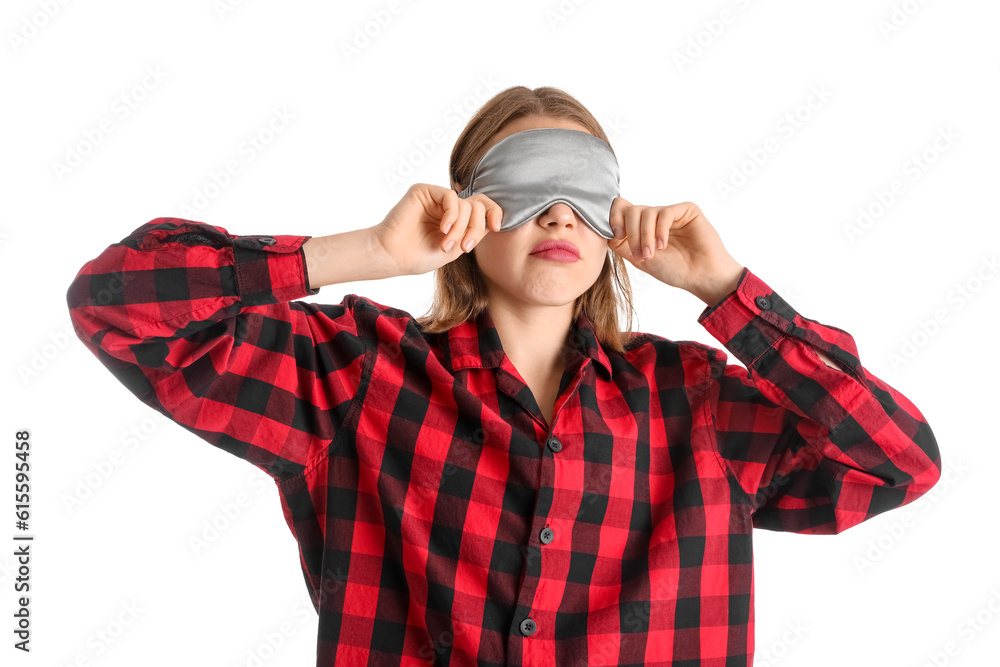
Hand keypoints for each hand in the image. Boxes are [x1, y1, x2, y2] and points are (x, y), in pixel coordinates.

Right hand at [372, 183, 502, 275]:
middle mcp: (447, 206)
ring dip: (460, 228)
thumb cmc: (419, 256)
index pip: (483, 207)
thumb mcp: (456, 248)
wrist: (394, 256)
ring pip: (465, 204)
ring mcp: (436, 198)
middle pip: (478, 205)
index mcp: (457, 218)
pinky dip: (451, 216)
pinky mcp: (424, 191)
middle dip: (476, 228)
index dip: (495, 213)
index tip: (497, 227)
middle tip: (465, 246)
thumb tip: (494, 221)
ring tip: (445, 245)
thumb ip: (474, 233)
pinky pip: (450, 197)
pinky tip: (443, 229)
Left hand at [608, 199, 743, 305]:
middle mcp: (655, 217)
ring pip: (645, 212)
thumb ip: (621, 244)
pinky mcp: (686, 210)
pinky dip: (660, 231)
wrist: (700, 277)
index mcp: (642, 226)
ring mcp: (670, 212)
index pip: (621, 208)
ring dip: (645, 236)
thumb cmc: (673, 270)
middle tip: (640, 254)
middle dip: (631, 234)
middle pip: (631, 210)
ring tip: (652, 254)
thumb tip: (606, 231)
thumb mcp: (639, 259)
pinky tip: (664, 245)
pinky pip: (664, 213)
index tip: (617, 237)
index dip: (614, 219)